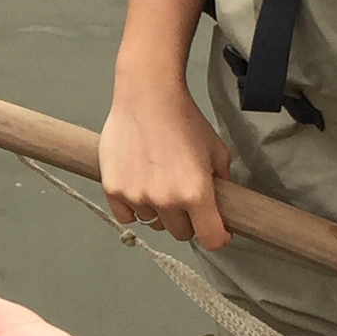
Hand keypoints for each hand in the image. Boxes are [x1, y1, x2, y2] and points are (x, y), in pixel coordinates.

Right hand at [100, 78, 234, 250]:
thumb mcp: (216, 149)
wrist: (147, 96)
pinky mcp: (114, 189)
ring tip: (158, 181)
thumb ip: (222, 181)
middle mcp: (166, 200)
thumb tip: (222, 202)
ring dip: (158, 210)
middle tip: (184, 198)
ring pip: (153, 222)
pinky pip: (127, 216)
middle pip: (180, 233)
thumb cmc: (182, 118)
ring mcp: (137, 196)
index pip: (211, 239)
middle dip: (186, 220)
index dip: (217, 236)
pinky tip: (139, 186)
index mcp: (196, 193)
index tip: (215, 230)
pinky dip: (133, 207)